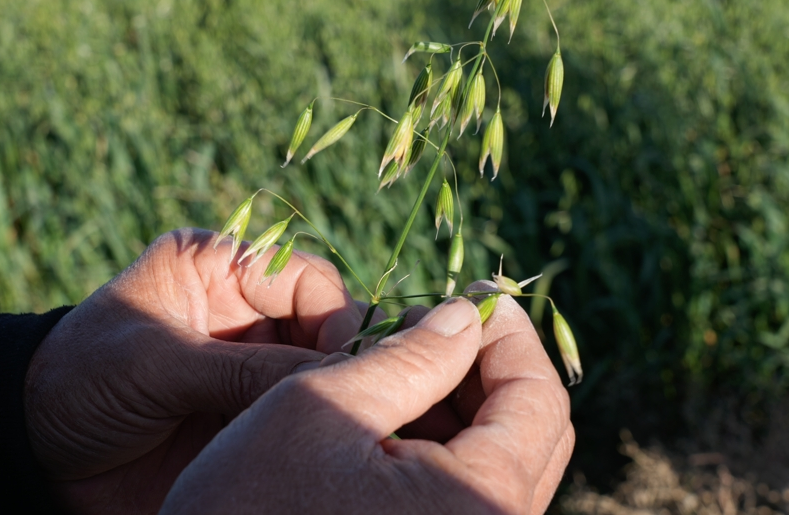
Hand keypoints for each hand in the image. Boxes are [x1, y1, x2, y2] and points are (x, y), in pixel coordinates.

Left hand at [24, 228, 362, 513]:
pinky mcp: (244, 414)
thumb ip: (244, 369)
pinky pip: (294, 418)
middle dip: (340, 359)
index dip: (335, 316)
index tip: (344, 361)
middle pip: (323, 327)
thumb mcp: (158, 362)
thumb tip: (337, 376)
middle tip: (354, 397)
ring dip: (330, 396)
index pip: (306, 279)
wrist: (32, 450)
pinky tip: (316, 447)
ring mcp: (247, 366)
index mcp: (218, 268)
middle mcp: (244, 313)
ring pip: (318, 374)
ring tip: (338, 426)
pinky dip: (310, 430)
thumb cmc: (79, 379)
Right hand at [160, 292, 574, 513]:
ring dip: (462, 400)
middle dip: (488, 363)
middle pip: (531, 433)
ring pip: (498, 463)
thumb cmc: (250, 507)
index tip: (477, 293)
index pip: (538, 399)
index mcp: (483, 503)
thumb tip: (465, 318)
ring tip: (406, 356)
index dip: (511, 334)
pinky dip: (443, 442)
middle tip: (438, 319)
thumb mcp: (322, 409)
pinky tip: (397, 410)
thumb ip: (409, 357)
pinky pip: (465, 494)